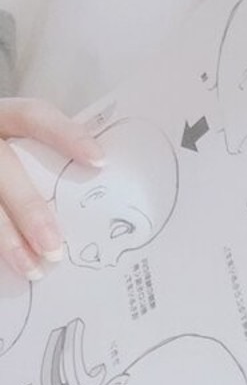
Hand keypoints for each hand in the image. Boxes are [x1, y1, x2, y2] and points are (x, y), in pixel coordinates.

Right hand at [0, 99, 105, 278]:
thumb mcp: (24, 147)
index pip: (33, 115)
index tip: (98, 160)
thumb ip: (47, 161)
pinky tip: (8, 268)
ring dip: (6, 238)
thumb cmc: (12, 159)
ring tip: (33, 269)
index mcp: (3, 117)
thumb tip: (98, 188)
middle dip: (28, 208)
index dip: (64, 135)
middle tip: (54, 247)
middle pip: (3, 167)